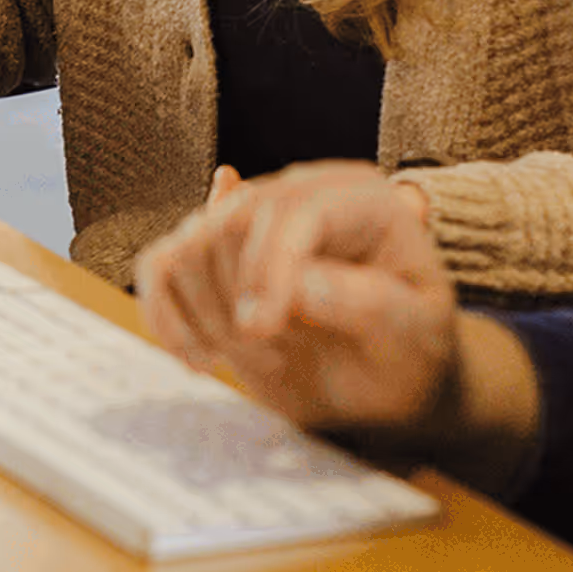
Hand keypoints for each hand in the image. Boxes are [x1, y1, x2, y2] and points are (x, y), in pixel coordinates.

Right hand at [133, 160, 419, 361]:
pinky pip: (158, 267)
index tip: (262, 331)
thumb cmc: (409, 351)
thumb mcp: (414, 333)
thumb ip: (368, 304)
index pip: (292, 210)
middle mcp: (298, 192)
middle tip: (275, 358)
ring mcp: (250, 220)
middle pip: (228, 222)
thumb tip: (299, 284)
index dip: (269, 266)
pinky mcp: (213, 255)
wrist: (387, 379)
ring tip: (261, 361)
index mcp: (360, 197)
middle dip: (239, 301)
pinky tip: (200, 359)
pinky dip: (165, 316)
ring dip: (209, 318)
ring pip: (187, 246)